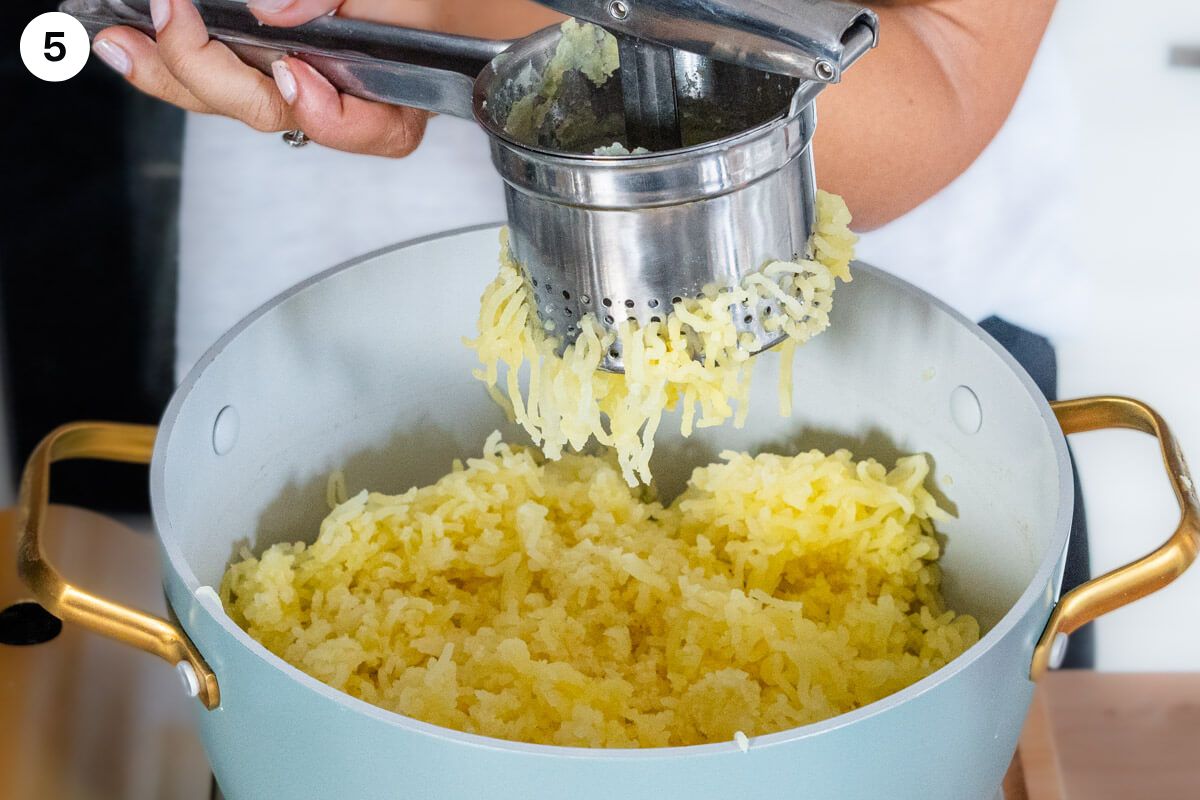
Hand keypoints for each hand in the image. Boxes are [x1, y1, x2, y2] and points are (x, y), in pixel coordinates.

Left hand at [90, 0, 428, 156]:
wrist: (414, 4)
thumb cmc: (413, 4)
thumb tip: (273, 9)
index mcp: (393, 102)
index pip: (365, 130)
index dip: (325, 113)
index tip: (293, 71)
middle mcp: (339, 108)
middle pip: (271, 113)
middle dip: (211, 72)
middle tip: (173, 17)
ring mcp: (295, 94)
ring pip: (229, 103)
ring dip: (169, 72)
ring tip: (120, 40)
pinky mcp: (263, 75)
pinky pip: (213, 85)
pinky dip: (169, 63)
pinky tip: (132, 43)